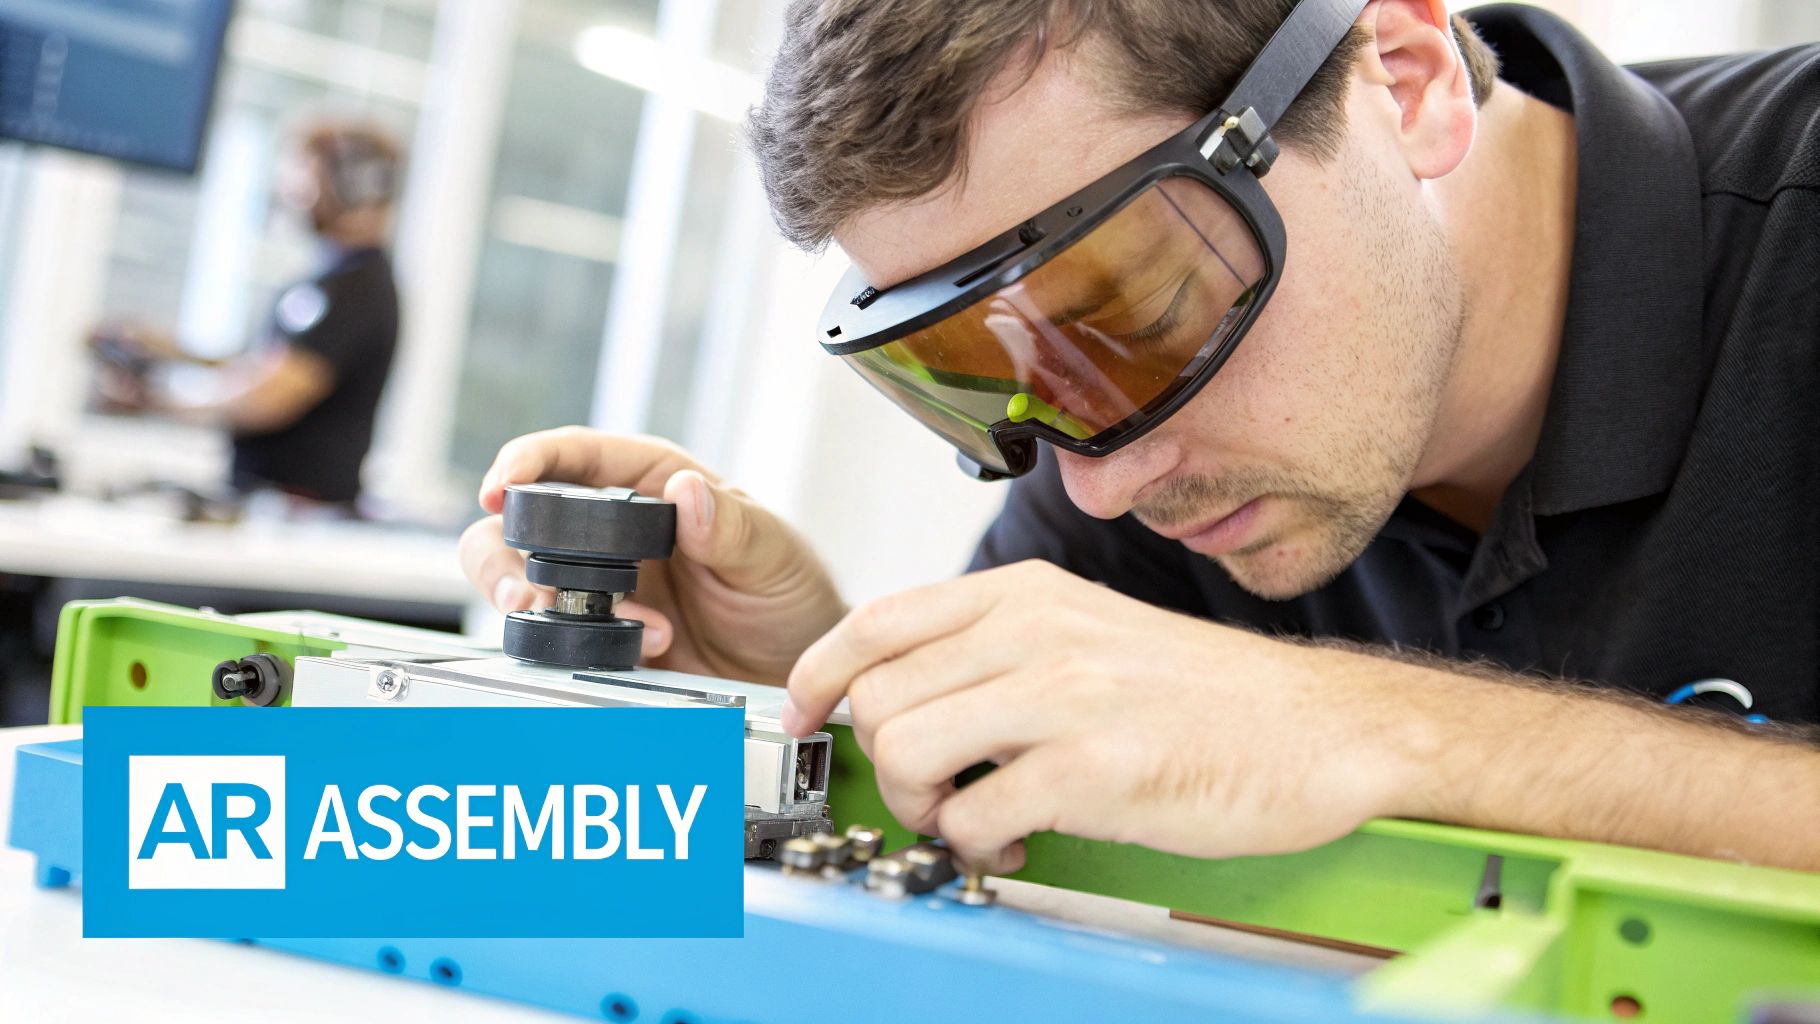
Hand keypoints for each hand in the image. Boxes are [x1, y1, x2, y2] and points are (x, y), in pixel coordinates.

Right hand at [458, 427, 845, 683]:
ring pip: (519, 576)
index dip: (530, 460)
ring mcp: (602, 585)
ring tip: (563, 618)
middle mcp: (616, 531)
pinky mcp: (600, 637)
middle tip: (523, 587)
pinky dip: (572, 643)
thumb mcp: (773, 555)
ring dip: (527, 600)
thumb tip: (684, 491)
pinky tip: (637, 648)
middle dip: (502, 548)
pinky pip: (556, 636)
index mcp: (654, 484)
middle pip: (524, 519)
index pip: (578, 455)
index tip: (503, 482)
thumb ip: (731, 526)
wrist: (799, 671)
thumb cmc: (790, 596)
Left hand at [783, 560, 1424, 872]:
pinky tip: (1021, 838)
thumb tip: (907, 691)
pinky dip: (980, 844)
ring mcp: (1064, 697)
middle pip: (880, 699)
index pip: (878, 621)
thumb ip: (1000, 646)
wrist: (1318, 729)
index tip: (805, 714)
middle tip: (932, 790)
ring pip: (909, 753)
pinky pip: (976, 815)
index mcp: (1029, 593)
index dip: (818, 674)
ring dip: (923, 806)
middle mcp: (1037, 632)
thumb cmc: (1205, 692)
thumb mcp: (1091, 629)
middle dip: (883, 762)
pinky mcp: (1094, 769)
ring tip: (971, 814)